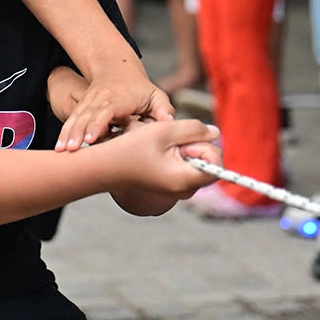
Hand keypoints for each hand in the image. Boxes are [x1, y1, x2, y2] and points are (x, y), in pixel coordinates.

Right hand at [55, 69, 173, 150]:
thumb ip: (163, 109)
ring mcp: (88, 102)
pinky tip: (59, 147)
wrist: (116, 69)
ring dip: (67, 133)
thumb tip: (168, 123)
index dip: (98, 123)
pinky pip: (71, 119)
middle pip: (87, 115)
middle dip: (77, 132)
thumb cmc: (139, 89)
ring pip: (75, 117)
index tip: (91, 138)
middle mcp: (100, 99)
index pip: (106, 110)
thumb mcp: (155, 96)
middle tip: (70, 149)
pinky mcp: (81, 107)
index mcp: (119, 98)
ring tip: (60, 149)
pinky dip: (64, 132)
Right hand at [106, 119, 222, 214]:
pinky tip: (157, 149)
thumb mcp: (164, 131)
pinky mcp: (170, 184)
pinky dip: (175, 154)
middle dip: (194, 144)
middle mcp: (184, 189)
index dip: (205, 145)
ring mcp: (177, 189)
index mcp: (185, 179)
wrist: (103, 166)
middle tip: (169, 139)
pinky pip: (184, 165)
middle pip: (207, 162)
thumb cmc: (129, 148)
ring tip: (160, 143)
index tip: (184, 139)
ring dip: (183, 147)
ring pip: (195, 162)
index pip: (216, 163)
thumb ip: (194, 129)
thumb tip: (215, 132)